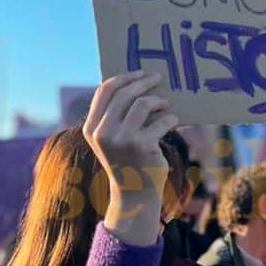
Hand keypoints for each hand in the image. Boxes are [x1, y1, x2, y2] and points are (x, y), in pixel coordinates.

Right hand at [83, 71, 177, 245]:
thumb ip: (115, 115)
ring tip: (166, 105)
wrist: (135, 192)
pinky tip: (173, 122)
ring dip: (159, 101)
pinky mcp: (142, 145)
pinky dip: (170, 118)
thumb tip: (135, 83)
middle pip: (124, 93)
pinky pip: (162, 121)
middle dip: (144, 81)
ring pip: (143, 103)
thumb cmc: (128, 159)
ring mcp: (122, 139)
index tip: (140, 73)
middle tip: (158, 77)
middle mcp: (103, 132)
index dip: (124, 77)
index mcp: (92, 127)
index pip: (104, 91)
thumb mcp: (112, 138)